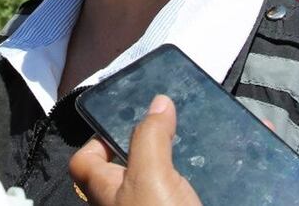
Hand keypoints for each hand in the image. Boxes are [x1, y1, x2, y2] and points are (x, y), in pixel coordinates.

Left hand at [70, 95, 202, 205]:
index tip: (123, 121)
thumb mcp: (150, 175)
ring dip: (178, 166)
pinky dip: (196, 184)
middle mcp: (122, 202)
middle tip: (172, 127)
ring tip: (200, 148)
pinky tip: (214, 174)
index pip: (84, 161)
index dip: (97, 138)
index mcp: (104, 190)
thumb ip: (150, 137)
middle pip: (125, 168)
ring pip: (157, 182)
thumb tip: (159, 102)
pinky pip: (180, 196)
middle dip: (148, 146)